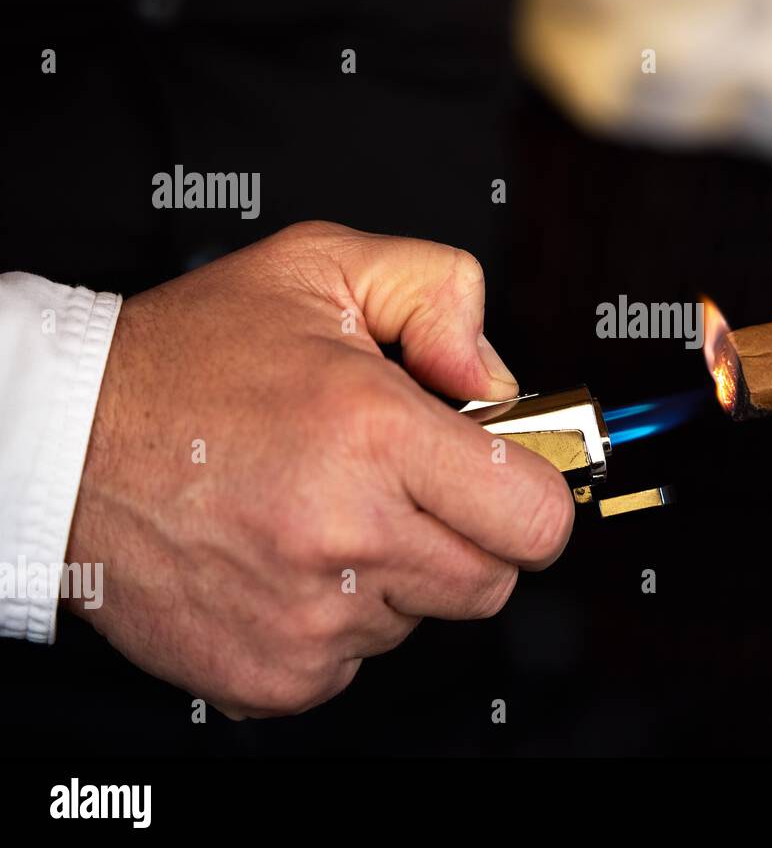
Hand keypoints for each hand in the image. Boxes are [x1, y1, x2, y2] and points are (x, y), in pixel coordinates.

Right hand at [66, 221, 573, 715]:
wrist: (64, 443)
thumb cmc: (191, 360)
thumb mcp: (322, 268)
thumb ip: (440, 294)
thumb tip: (499, 378)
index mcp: (375, 434)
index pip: (536, 516)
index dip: (535, 495)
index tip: (508, 477)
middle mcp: (347, 533)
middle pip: (492, 579)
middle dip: (469, 533)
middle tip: (408, 485)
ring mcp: (308, 618)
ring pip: (422, 618)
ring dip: (397, 573)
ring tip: (327, 511)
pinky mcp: (272, 672)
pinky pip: (357, 660)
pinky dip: (340, 619)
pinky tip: (290, 561)